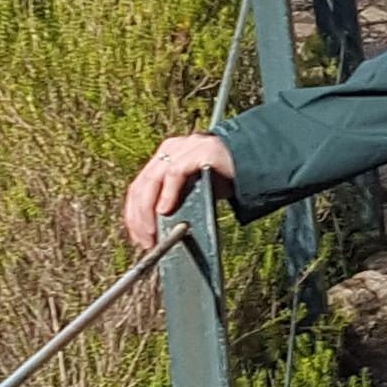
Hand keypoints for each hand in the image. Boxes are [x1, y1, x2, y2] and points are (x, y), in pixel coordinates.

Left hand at [121, 134, 236, 256]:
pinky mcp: (200, 151)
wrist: (252, 162)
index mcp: (166, 156)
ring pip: (153, 179)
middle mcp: (172, 149)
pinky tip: (165, 210)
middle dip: (139, 216)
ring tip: (153, 231)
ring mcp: (185, 147)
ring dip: (148, 210)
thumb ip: (174, 200)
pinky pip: (175, 173)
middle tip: (146, 239)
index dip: (134, 213)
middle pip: (142, 183)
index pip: (139, 185)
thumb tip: (157, 228)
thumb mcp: (192, 190)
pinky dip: (167, 193)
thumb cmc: (223, 177)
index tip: (138, 235)